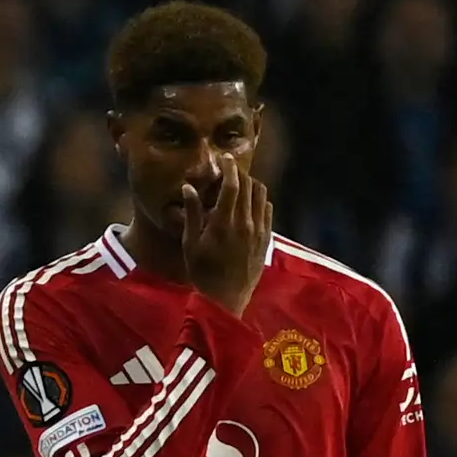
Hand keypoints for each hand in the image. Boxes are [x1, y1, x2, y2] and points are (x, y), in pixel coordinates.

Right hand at [178, 157, 271, 317]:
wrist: (226, 298)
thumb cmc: (202, 272)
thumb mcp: (190, 243)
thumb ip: (192, 213)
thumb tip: (189, 187)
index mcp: (223, 223)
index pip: (232, 185)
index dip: (229, 167)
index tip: (224, 158)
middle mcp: (245, 224)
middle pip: (249, 186)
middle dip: (240, 173)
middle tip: (229, 170)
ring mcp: (259, 230)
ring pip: (261, 195)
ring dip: (251, 185)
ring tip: (239, 185)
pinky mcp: (266, 238)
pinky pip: (267, 209)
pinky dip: (259, 200)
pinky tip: (249, 204)